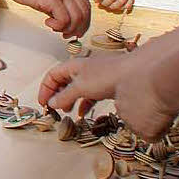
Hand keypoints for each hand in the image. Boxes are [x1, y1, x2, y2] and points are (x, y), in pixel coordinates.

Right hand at [4, 0, 89, 37]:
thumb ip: (62, 4)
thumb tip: (70, 23)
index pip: (86, 6)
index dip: (84, 22)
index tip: (77, 30)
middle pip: (84, 13)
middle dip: (77, 29)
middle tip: (67, 34)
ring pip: (76, 18)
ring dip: (66, 29)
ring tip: (55, 27)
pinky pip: (63, 19)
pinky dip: (57, 26)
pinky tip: (47, 22)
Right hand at [39, 48, 177, 140]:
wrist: (135, 74)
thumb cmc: (107, 75)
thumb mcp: (81, 87)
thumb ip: (65, 96)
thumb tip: (51, 104)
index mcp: (74, 66)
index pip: (52, 75)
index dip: (45, 89)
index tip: (43, 104)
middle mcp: (83, 69)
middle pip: (64, 81)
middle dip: (56, 95)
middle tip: (53, 109)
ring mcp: (96, 76)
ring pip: (77, 88)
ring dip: (70, 100)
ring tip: (67, 112)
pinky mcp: (107, 84)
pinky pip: (90, 94)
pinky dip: (84, 103)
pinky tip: (84, 113)